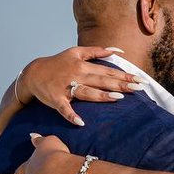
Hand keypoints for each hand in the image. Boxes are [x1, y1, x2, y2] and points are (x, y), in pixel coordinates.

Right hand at [21, 46, 144, 126]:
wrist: (33, 73)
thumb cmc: (58, 63)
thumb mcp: (76, 52)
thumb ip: (97, 50)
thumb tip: (118, 51)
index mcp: (83, 65)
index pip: (108, 70)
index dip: (124, 75)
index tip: (140, 79)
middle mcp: (76, 74)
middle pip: (101, 80)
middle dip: (120, 84)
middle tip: (138, 88)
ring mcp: (65, 87)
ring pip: (86, 92)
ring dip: (101, 95)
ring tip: (117, 97)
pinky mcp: (55, 99)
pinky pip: (64, 108)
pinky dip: (71, 115)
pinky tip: (81, 122)